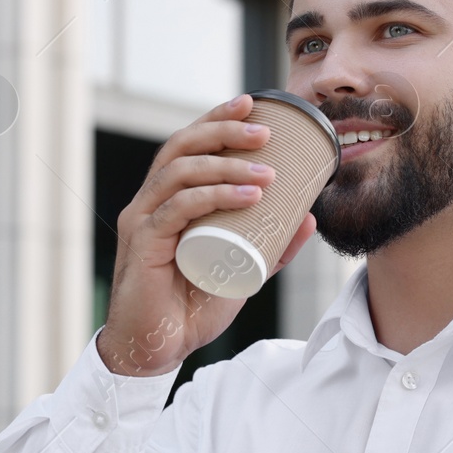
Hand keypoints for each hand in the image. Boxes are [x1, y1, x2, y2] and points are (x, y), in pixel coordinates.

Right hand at [97, 94, 317, 376]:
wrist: (158, 348)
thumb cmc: (192, 306)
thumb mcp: (242, 270)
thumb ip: (273, 246)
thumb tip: (309, 217)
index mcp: (167, 199)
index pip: (188, 145)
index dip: (217, 118)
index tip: (253, 104)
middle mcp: (149, 202)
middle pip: (180, 148)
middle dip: (223, 131)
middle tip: (266, 133)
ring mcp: (143, 221)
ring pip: (179, 173)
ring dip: (226, 165)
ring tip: (267, 172)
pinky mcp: (143, 245)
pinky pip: (176, 210)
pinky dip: (212, 197)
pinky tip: (246, 197)